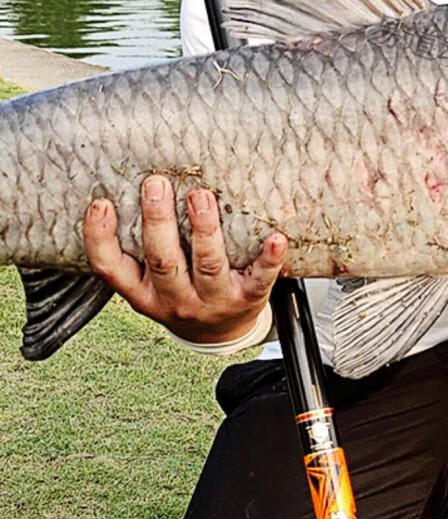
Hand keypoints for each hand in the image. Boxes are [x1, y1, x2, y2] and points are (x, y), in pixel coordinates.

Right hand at [83, 176, 286, 344]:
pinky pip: (260, 278)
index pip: (112, 269)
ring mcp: (213, 301)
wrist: (220, 333)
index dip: (101, 238)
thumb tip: (129, 187)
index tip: (101, 204)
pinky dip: (269, 258)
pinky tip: (275, 238)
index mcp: (144, 293)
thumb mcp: (150, 282)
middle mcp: (175, 299)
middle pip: (163, 261)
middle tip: (157, 184)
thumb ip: (139, 248)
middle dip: (158, 221)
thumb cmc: (182, 295)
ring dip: (204, 229)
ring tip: (200, 196)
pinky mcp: (248, 298)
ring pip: (207, 265)